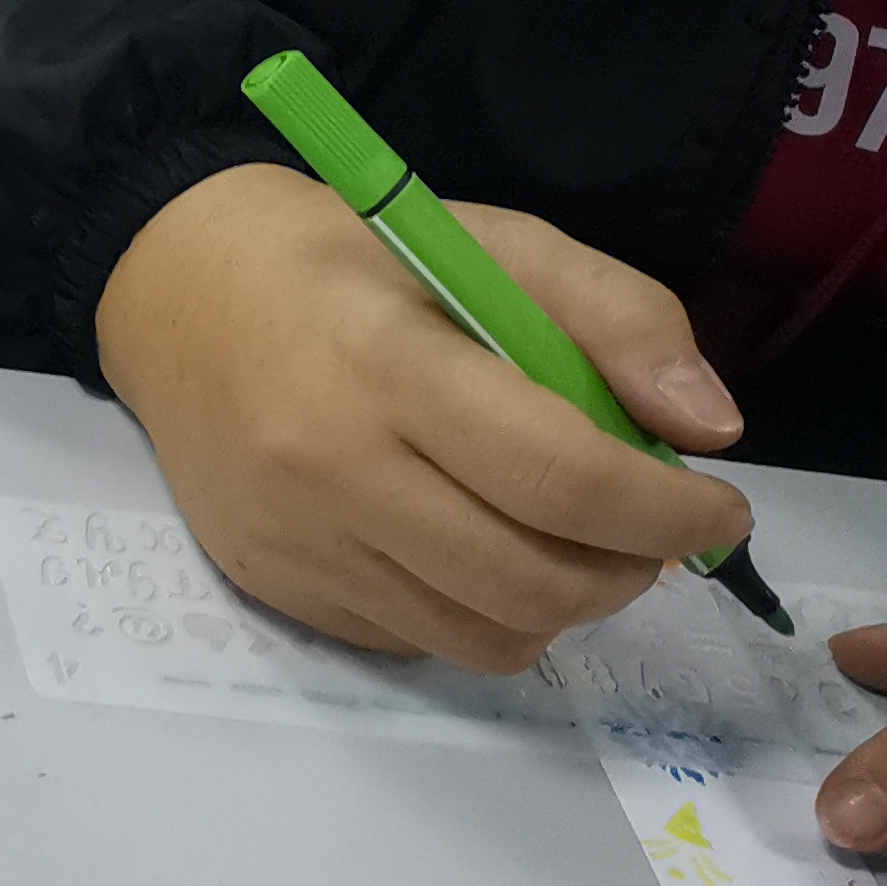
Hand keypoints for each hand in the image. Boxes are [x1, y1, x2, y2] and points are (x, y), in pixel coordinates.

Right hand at [94, 164, 750, 671]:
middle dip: (632, 569)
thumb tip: (707, 431)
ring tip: (570, 544)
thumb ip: (617, 317)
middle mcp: (330, 468)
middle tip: (651, 532)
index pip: (559, 477)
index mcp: (387, 366)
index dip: (668, 511)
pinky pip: (421, 643)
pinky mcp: (273, 586)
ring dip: (564, 604)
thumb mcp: (491, 241)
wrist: (168, 291)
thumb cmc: (346, 257)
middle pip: (533, 578)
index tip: (717, 507)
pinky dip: (479, 613)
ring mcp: (297, 541)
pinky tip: (471, 546)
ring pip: (488, 635)